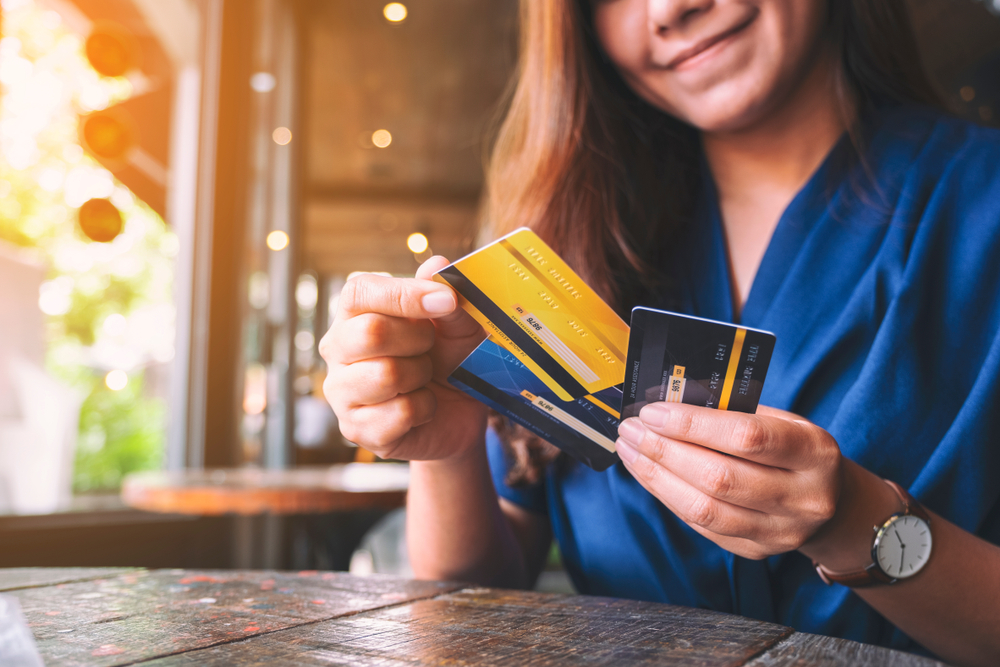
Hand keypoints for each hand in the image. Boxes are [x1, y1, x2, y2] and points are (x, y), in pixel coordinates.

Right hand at [319, 256, 486, 460]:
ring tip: (424, 379)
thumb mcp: (459, 325)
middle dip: (418, 340)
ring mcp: (341, 390)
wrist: (457, 414)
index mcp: (355, 312)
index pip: (359, 290)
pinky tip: (422, 408)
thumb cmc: (450, 360)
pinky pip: (399, 414)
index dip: (405, 294)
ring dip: (421, 376)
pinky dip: (425, 409)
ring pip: (386, 375)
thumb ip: (447, 297)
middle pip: (370, 332)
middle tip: (430, 348)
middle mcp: (338, 347)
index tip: (446, 302)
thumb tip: (436, 265)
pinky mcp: (356, 428)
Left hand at [615, 403, 842, 559]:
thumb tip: (668, 404)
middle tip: (631, 430)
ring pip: (704, 509)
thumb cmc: (794, 448)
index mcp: (814, 453)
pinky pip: (701, 525)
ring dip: (656, 477)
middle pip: (719, 478)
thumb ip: (732, 412)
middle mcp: (803, 498)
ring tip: (630, 451)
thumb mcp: (782, 420)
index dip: (692, 425)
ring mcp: (780, 532)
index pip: (746, 437)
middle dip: (664, 451)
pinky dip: (668, 496)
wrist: (831, 501)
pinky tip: (648, 474)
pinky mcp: (755, 550)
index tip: (653, 412)